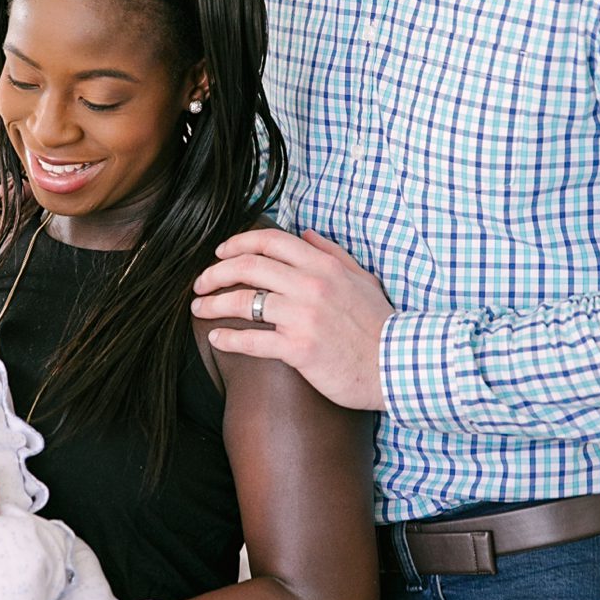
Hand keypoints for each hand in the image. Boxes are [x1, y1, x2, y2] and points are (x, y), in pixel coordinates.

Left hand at [190, 228, 391, 409]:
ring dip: (213, 303)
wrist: (399, 364)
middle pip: (247, 267)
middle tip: (201, 283)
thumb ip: (332, 253)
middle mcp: (310, 285)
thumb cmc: (380, 324)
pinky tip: (216, 339)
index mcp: (323, 266)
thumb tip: (305, 234)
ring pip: (243, 301)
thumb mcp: (362, 279)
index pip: (269, 241)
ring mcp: (303, 316)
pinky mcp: (299, 348)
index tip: (220, 254)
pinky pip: (252, 340)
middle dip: (215, 273)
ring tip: (200, 308)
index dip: (237, 244)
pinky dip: (228, 339)